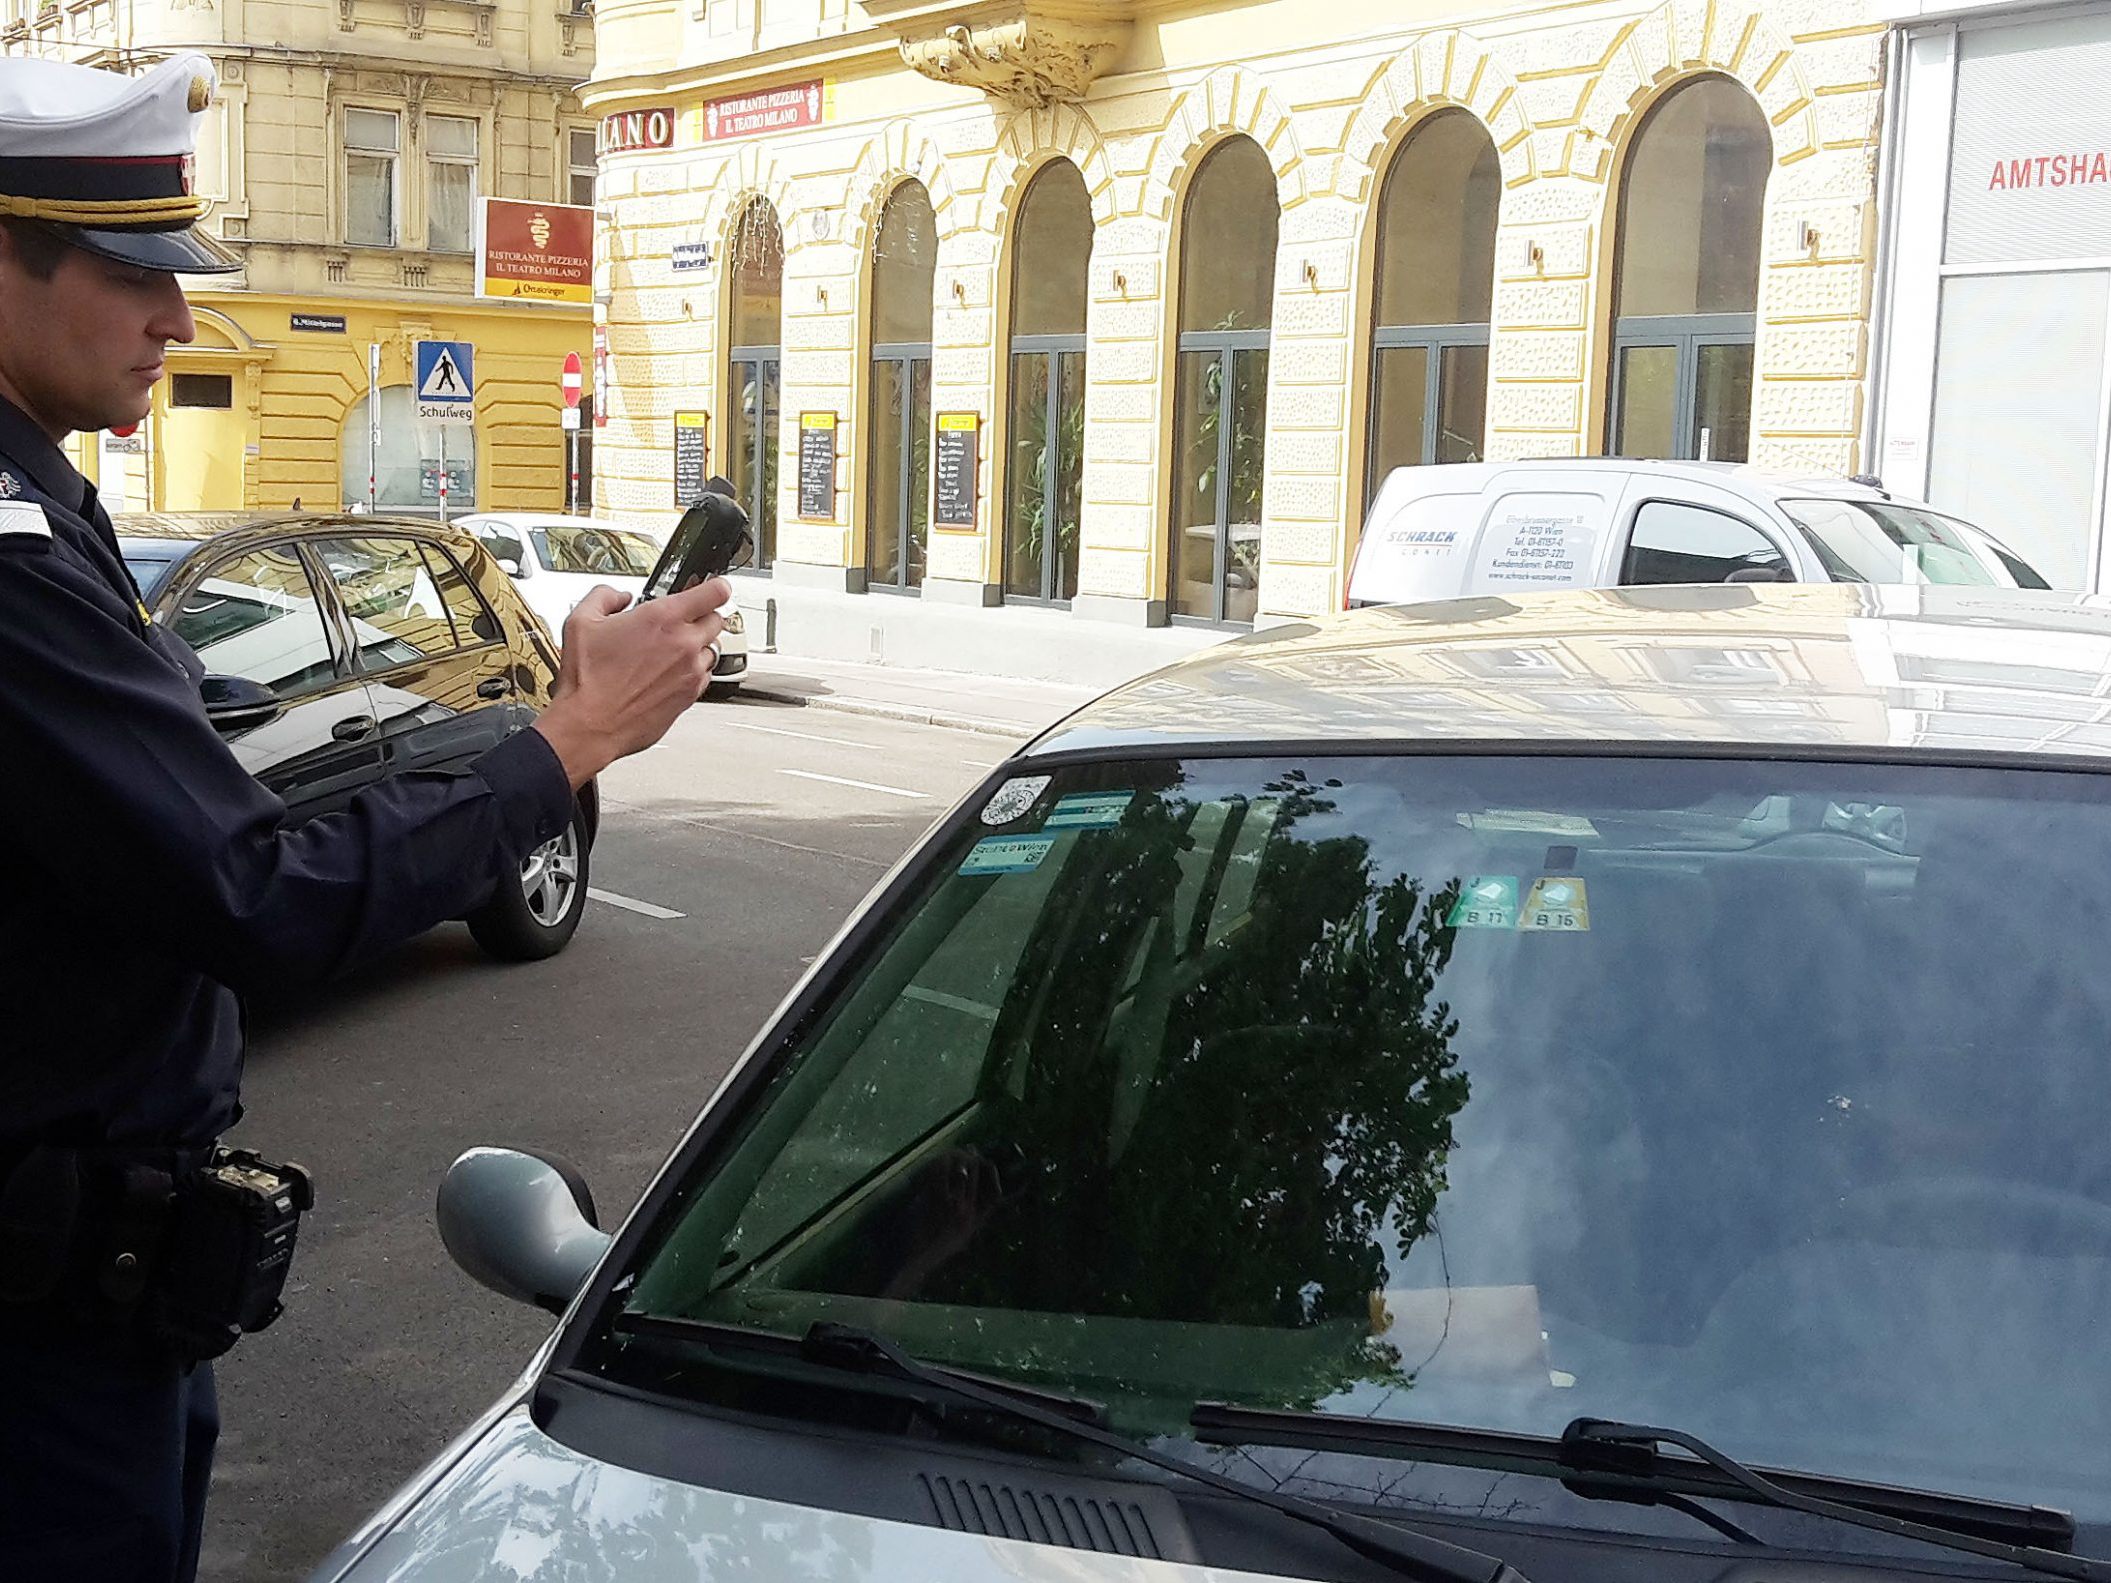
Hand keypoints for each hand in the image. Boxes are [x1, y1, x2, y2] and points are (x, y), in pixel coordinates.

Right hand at [532, 579, 726, 785]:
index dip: (716, 586)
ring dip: (697, 646)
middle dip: (701, 616)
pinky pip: (704, 677)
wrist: (590, 724)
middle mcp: (684, 644)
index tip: (713, 587)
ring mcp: (691, 672)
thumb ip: (604, 596)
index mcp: (663, 618)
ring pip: (712, 650)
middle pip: (717, 620)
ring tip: (669, 651)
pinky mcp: (690, 697)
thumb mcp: (581, 621)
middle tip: (681, 621)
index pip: (714, 592)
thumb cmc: (587, 680)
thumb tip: (618, 596)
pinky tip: (667, 674)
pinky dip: (692, 672)